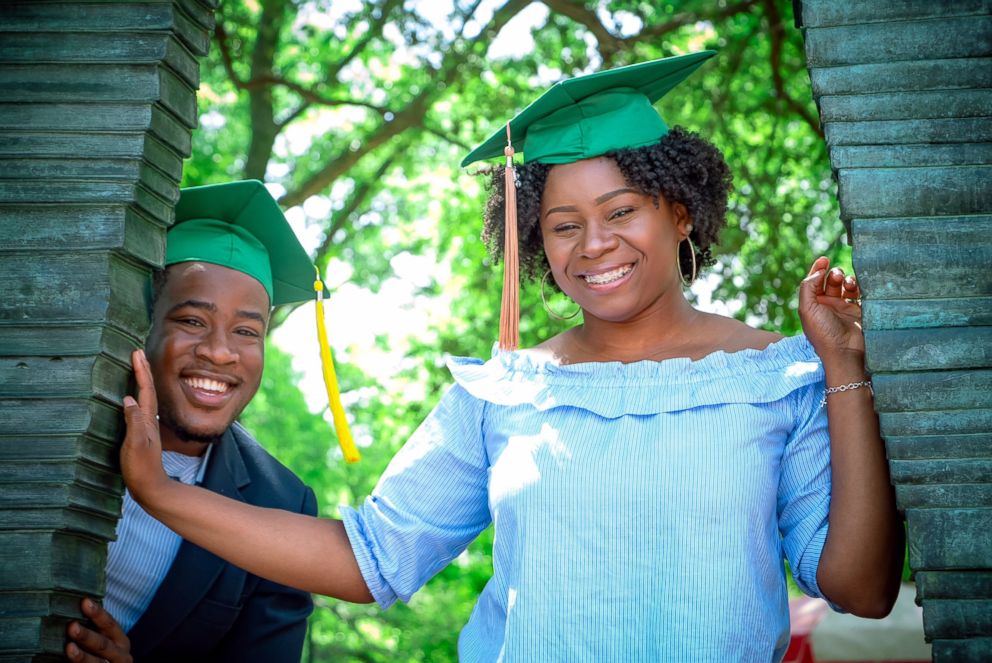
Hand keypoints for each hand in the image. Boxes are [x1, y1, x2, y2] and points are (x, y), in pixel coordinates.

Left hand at [65, 598, 131, 662]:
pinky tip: (65, 661)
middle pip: (102, 644)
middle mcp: (119, 655)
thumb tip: (75, 609)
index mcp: (120, 641)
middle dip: (87, 636)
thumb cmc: (99, 652)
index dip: (98, 613)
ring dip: (81, 656)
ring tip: (69, 648)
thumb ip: (93, 629)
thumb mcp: (104, 640)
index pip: (110, 624)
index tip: (84, 601)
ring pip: (95, 662)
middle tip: (72, 626)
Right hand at [120, 349, 169, 505]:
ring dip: (141, 380)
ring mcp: (146, 426)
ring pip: (145, 397)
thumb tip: (128, 399)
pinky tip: (131, 397)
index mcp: (147, 419)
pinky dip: (136, 396)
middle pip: (147, 389)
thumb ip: (134, 423)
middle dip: (142, 370)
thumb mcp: (135, 445)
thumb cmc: (141, 468)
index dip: (141, 370)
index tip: (136, 352)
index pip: (145, 389)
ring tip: (136, 367)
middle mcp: (149, 420)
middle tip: (137, 352)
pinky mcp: (140, 434)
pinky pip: (139, 408)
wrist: (151, 487)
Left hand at [798, 256, 864, 363]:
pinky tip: (857, 286)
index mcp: (813, 305)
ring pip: (845, 285)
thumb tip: (818, 271)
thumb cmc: (823, 333)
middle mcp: (827, 305)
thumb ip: (808, 287)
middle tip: (836, 276)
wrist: (845, 352)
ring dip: (846, 279)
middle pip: (830, 281)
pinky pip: (859, 293)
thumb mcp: (807, 309)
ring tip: (847, 283)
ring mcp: (843, 308)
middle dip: (833, 274)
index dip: (818, 269)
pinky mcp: (858, 311)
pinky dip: (858, 286)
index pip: (814, 282)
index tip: (824, 259)